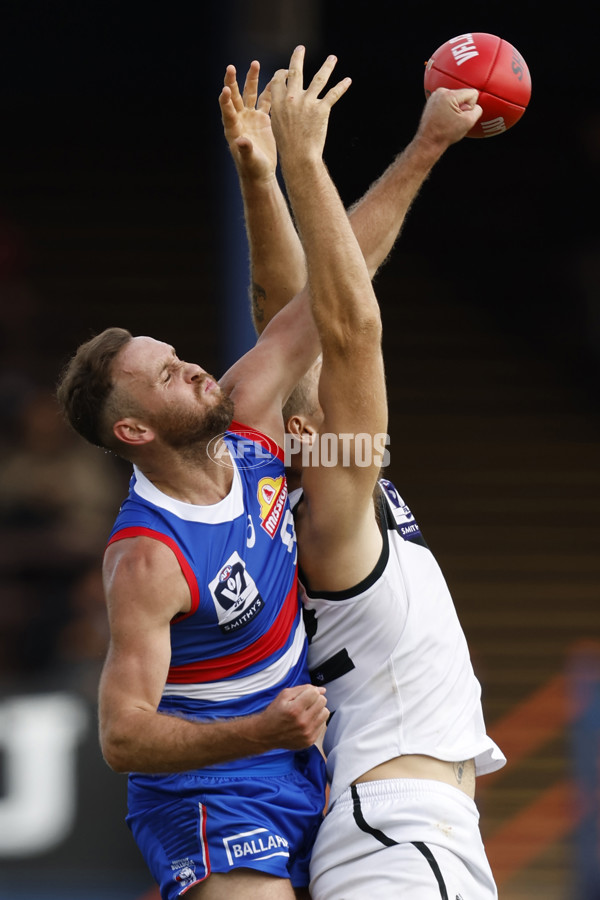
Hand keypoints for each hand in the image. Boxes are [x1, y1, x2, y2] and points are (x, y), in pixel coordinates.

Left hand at [219, 60, 276, 181]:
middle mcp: (240, 119)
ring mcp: (251, 118)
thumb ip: (245, 149)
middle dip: (232, 82)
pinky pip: (265, 101)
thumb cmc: (253, 169)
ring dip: (251, 79)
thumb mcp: (249, 160)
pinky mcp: (262, 119)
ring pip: (250, 94)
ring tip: (255, 63)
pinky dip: (269, 90)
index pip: (227, 111)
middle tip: (230, 67)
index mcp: (233, 129)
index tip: (225, 89)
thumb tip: (241, 140)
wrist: (261, 173)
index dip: (225, 100)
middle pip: (234, 97)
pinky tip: (275, 78)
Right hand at [256, 683, 327, 749]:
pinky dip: (316, 721)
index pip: (315, 693)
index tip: (303, 695)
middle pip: (322, 702)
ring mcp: (307, 733)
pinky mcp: (309, 741)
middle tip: (305, 703)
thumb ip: (303, 689)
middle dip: (315, 699)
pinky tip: (306, 722)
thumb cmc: (274, 713)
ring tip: (307, 712)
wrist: (266, 734)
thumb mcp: (284, 695)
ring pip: (325, 713)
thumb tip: (322, 690)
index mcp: (295, 709)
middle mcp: (302, 723)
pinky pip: (322, 725)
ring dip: (318, 710)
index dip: (309, 691)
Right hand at [270, 45, 351, 165]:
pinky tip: (348, 80)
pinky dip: (342, 86)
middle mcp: (292, 99)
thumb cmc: (288, 147)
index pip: (278, 81)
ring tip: (332, 58)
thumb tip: (284, 107)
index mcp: (278, 103)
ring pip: (319, 79)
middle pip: (295, 72)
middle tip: (300, 48)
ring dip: (327, 67)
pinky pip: (333, 94)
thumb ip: (280, 112)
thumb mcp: (277, 126)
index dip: (281, 74)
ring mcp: (307, 102)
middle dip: (298, 58)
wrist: (299, 156)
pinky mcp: (322, 109)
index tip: (285, 71)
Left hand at [416, 86, 482, 148]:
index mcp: (449, 95)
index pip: (472, 94)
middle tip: (453, 120)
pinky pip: (447, 102)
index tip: (461, 117)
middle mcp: (441, 92)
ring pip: (455, 99)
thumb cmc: (445, 134)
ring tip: (447, 120)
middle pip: (463, 95)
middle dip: (462, 108)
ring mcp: (435, 96)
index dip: (470, 107)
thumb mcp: (468, 122)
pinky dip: (448, 110)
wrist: (428, 142)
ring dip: (455, 109)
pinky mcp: (432, 101)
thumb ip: (477, 110)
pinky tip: (443, 119)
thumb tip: (476, 106)